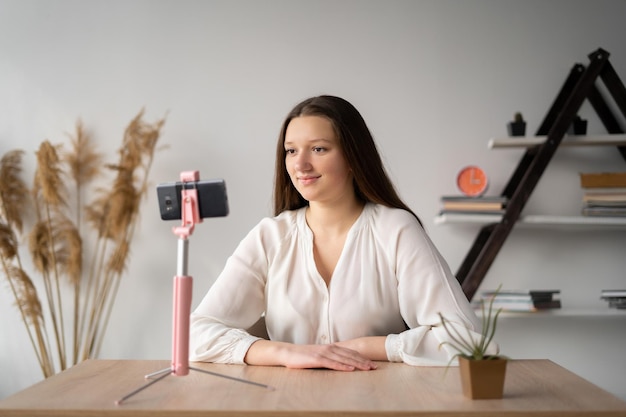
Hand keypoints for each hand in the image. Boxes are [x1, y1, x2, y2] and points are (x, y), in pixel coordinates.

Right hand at [245, 340, 377, 370]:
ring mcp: (324, 353)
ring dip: (357, 364)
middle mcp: (330, 348)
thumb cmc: (303, 356)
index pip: (350, 352)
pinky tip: (350, 369)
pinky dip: (343, 366)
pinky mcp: (317, 359)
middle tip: (375, 367)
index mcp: (331, 348)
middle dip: (364, 361)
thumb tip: (341, 364)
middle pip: (350, 355)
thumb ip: (330, 358)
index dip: (362, 358)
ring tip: (367, 368)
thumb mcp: (319, 356)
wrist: (288, 353)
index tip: (372, 363)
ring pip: (344, 358)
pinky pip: (333, 363)